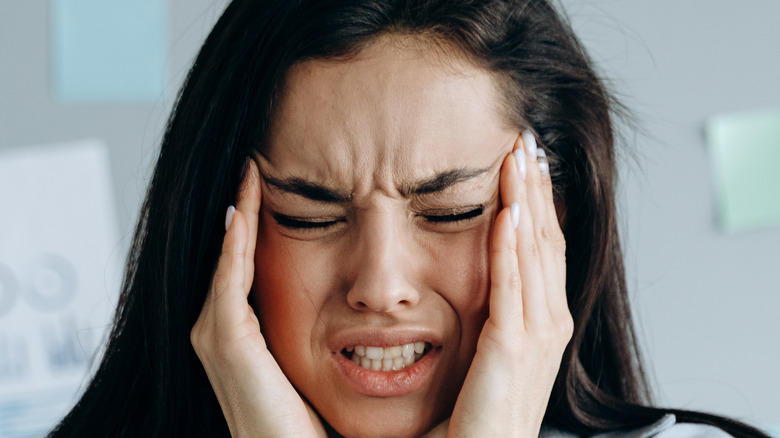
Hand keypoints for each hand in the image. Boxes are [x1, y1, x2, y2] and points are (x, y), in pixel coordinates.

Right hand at [190, 159, 325, 437]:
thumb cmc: (317, 425)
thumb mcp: (318, 367)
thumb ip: (334, 333)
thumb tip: (369, 306)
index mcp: (244, 336)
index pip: (248, 265)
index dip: (257, 226)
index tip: (276, 183)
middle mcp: (222, 333)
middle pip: (231, 256)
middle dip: (243, 210)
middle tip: (254, 163)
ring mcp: (218, 338)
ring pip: (227, 261)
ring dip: (238, 216)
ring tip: (249, 173)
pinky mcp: (228, 347)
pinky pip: (229, 284)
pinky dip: (234, 247)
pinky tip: (243, 211)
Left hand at [446, 132, 572, 436]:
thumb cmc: (476, 415)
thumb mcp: (488, 351)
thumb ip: (491, 312)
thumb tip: (478, 272)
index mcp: (543, 323)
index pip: (542, 247)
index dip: (537, 200)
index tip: (525, 158)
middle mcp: (548, 325)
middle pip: (546, 240)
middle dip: (537, 188)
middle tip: (527, 138)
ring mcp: (535, 338)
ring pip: (534, 254)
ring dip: (528, 201)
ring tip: (520, 155)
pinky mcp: (512, 352)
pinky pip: (512, 287)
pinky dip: (511, 246)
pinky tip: (509, 210)